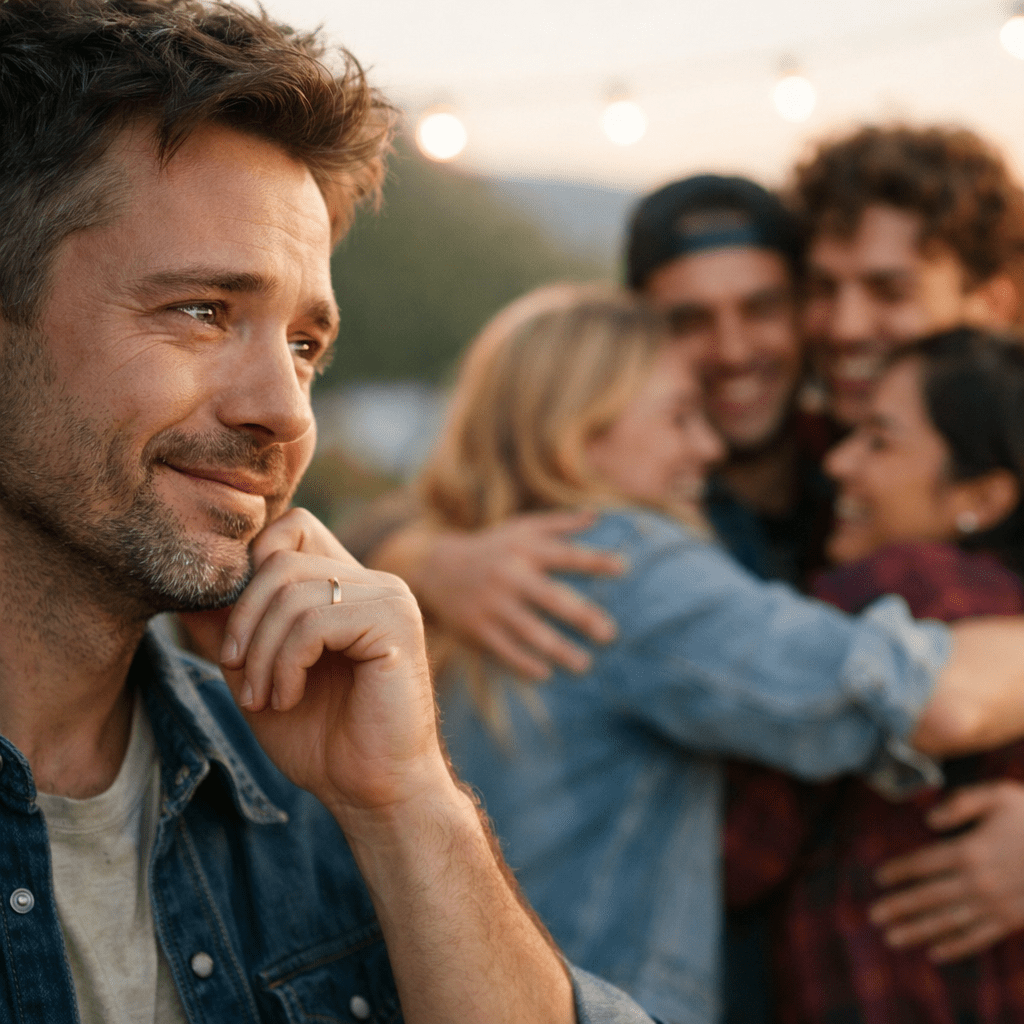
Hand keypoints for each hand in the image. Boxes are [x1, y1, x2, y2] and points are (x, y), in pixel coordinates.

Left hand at [218, 509, 448, 821]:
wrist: (371, 792)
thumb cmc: (321, 738)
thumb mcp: (257, 674)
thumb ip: (230, 630)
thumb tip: (185, 591)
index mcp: (349, 584)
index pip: (293, 527)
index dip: (251, 567)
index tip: (235, 636)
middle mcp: (374, 582)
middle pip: (282, 557)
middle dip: (243, 617)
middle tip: (236, 673)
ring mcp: (389, 599)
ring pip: (294, 589)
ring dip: (262, 652)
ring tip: (264, 698)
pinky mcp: (396, 625)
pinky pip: (316, 621)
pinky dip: (286, 663)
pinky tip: (289, 698)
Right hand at [390, 510, 624, 679]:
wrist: (434, 568)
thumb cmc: (491, 548)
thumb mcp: (519, 529)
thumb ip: (558, 524)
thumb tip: (597, 517)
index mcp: (523, 550)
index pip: (564, 555)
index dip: (593, 561)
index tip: (623, 567)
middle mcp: (509, 576)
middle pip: (551, 598)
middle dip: (581, 616)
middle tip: (610, 634)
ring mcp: (492, 604)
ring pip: (529, 630)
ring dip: (558, 650)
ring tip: (584, 665)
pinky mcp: (477, 628)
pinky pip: (504, 650)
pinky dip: (524, 663)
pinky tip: (546, 674)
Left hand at [870, 780, 1023, 960]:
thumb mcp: (998, 794)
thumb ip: (960, 803)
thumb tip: (928, 821)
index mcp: (970, 850)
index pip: (923, 864)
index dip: (899, 871)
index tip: (878, 878)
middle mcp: (978, 882)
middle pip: (929, 897)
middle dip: (899, 907)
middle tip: (872, 916)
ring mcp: (996, 905)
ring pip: (949, 922)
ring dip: (918, 931)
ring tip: (892, 939)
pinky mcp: (1013, 920)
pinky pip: (979, 937)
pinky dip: (956, 947)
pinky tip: (935, 953)